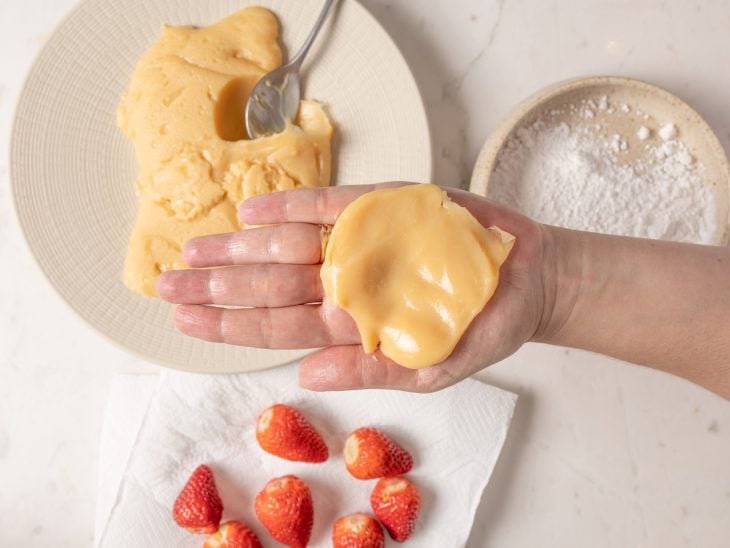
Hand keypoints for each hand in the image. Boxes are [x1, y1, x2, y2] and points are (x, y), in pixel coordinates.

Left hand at [157, 183, 547, 391]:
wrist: (527, 279)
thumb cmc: (480, 327)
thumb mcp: (432, 368)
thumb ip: (372, 372)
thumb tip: (308, 376)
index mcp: (352, 325)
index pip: (278, 326)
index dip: (230, 325)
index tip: (185, 320)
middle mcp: (346, 283)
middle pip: (270, 285)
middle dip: (217, 287)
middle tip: (167, 285)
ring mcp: (361, 245)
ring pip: (288, 245)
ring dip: (240, 247)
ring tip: (196, 248)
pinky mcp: (383, 209)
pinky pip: (330, 206)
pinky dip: (292, 207)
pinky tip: (253, 210)